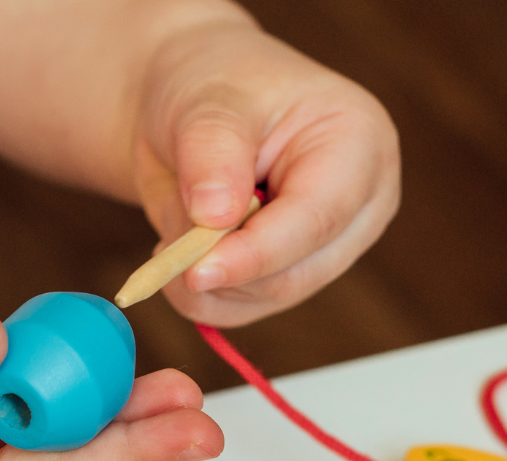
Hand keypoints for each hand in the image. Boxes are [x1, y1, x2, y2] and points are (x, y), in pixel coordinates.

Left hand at [133, 16, 400, 325]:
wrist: (189, 109)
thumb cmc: (211, 89)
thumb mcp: (205, 105)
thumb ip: (211, 156)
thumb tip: (215, 217)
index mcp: (358, 144)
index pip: (316, 218)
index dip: (255, 253)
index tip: (197, 271)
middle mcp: (357, 205)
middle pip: (295, 274)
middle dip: (222, 271)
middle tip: (163, 253)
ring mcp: (328, 247)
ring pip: (265, 299)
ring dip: (204, 286)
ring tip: (170, 235)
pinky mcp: (291, 274)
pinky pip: (243, 309)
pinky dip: (200, 296)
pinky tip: (178, 254)